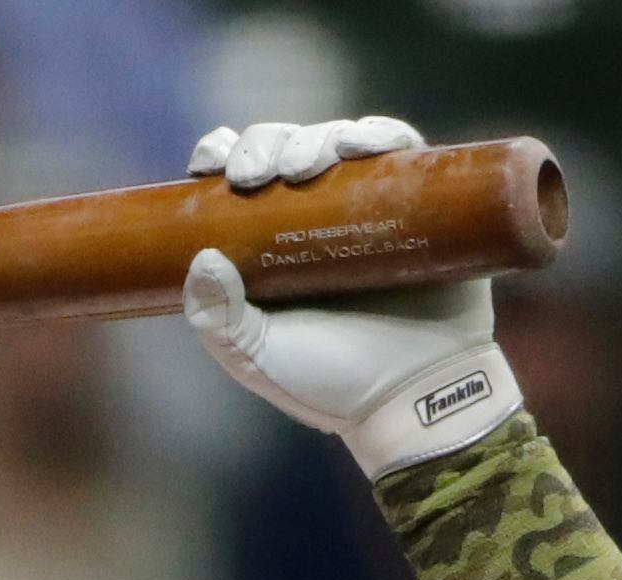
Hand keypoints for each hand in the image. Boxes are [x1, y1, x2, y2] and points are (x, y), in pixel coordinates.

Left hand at [181, 118, 518, 475]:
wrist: (415, 401)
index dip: (224, 154)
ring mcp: (371, 207)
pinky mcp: (420, 204)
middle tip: (260, 174)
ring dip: (318, 139)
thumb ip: (218, 318)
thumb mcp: (257, 359)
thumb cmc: (332, 386)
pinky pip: (401, 152)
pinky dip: (381, 135)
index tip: (212, 163)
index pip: (239, 176)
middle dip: (267, 144)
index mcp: (271, 241)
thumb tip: (202, 257)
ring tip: (307, 165)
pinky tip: (363, 144)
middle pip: (286, 148)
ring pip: (338, 142)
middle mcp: (319, 215)